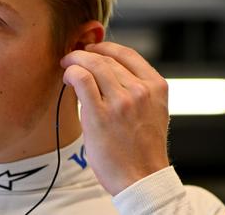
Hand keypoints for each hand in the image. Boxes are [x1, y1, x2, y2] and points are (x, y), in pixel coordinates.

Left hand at [61, 42, 169, 195]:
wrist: (142, 179)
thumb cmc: (143, 148)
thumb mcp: (152, 110)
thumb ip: (137, 89)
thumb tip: (107, 71)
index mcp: (156, 87)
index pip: (127, 53)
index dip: (104, 46)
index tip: (91, 49)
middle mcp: (141, 91)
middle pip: (106, 57)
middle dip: (85, 54)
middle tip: (73, 58)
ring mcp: (121, 102)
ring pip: (93, 64)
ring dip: (75, 60)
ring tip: (67, 66)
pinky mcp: (100, 115)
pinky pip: (81, 80)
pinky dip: (71, 72)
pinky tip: (67, 78)